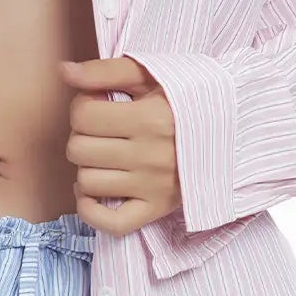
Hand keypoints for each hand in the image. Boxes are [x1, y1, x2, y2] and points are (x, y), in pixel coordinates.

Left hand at [58, 55, 181, 236]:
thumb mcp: (150, 75)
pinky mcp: (156, 209)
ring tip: (106, 155)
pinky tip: (93, 190)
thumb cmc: (185, 100)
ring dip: (88, 168)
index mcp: (149, 118)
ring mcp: (153, 186)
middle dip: (82, 136)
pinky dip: (90, 209)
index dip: (82, 107)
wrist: (231, 132)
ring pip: (87, 182)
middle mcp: (151, 156)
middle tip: (102, 131)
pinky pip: (109, 223)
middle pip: (78, 149)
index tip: (98, 106)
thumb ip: (105, 71)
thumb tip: (64, 72)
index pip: (82, 116)